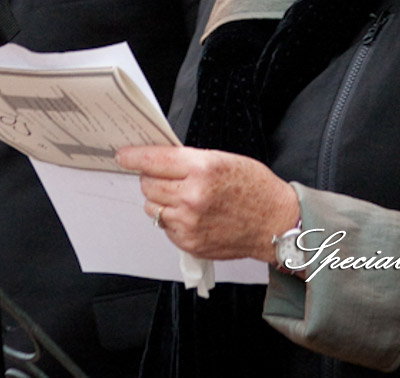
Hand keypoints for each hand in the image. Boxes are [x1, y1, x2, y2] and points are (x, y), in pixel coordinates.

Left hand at [116, 145, 299, 261]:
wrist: (275, 223)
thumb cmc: (255, 188)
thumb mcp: (223, 160)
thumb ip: (189, 160)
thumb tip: (159, 159)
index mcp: (202, 169)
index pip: (153, 160)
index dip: (134, 156)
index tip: (124, 156)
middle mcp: (192, 196)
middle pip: (148, 184)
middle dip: (151, 177)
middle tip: (165, 176)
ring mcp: (189, 222)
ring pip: (152, 206)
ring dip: (160, 199)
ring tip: (181, 196)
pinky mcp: (190, 242)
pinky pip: (165, 226)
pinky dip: (171, 218)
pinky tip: (191, 213)